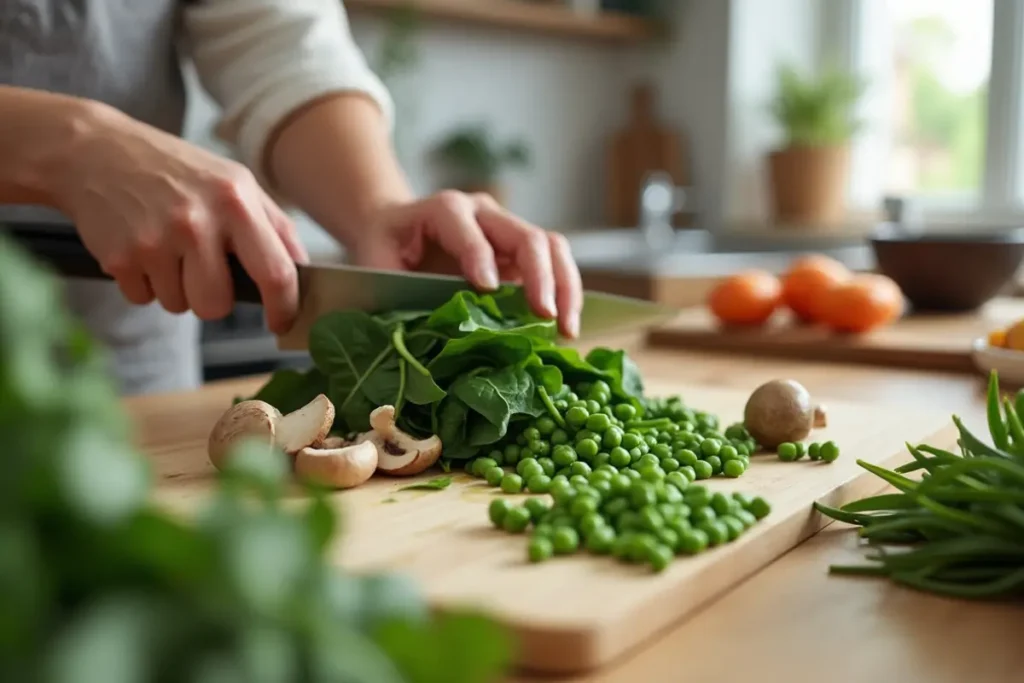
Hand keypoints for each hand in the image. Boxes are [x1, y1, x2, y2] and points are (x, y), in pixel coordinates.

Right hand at [54, 104, 308, 332]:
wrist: (95, 151)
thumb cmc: (177, 171)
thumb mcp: (235, 182)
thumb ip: (274, 226)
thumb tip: (304, 273)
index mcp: (235, 201)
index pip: (276, 272)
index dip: (284, 307)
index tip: (282, 322)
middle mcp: (196, 220)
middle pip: (218, 305)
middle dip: (212, 299)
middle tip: (202, 270)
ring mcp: (154, 240)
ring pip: (180, 306)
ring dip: (176, 289)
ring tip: (167, 249)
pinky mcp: (119, 257)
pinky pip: (144, 299)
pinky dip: (144, 282)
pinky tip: (140, 246)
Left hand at [350, 191, 582, 337]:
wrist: (396, 227)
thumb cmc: (384, 248)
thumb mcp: (376, 265)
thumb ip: (393, 293)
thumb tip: (416, 338)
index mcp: (443, 210)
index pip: (466, 227)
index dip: (478, 255)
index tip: (487, 289)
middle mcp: (484, 214)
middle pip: (525, 235)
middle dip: (540, 276)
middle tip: (545, 316)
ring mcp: (508, 231)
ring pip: (552, 247)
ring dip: (565, 287)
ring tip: (566, 328)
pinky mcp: (521, 255)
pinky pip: (555, 267)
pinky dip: (564, 296)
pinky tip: (563, 329)